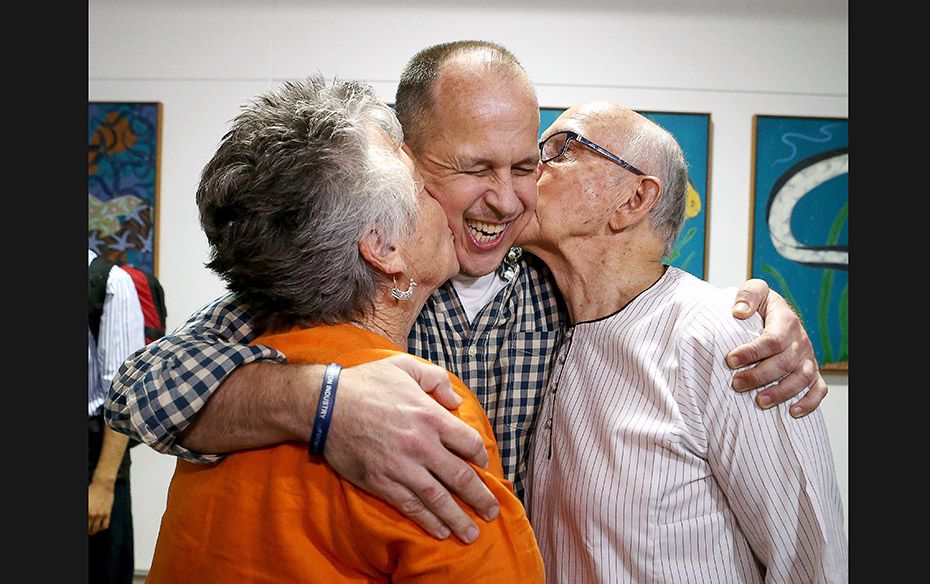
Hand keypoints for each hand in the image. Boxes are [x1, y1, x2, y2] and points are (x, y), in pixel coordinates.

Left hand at [88, 481, 114, 534]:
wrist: (103, 485)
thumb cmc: (92, 491)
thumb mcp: (84, 501)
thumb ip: (85, 510)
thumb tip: (86, 515)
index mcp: (86, 512)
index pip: (85, 525)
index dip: (85, 528)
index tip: (86, 528)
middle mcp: (92, 515)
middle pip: (88, 529)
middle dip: (87, 531)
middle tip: (87, 529)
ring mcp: (100, 515)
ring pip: (96, 529)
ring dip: (93, 531)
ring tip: (92, 530)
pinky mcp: (107, 513)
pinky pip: (105, 525)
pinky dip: (102, 528)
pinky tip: (100, 526)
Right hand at [324, 354, 498, 544]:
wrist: (325, 405)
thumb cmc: (366, 383)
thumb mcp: (405, 367)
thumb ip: (435, 379)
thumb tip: (456, 401)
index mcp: (431, 416)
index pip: (469, 443)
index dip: (481, 456)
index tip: (483, 465)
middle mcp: (421, 445)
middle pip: (461, 477)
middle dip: (480, 497)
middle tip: (492, 512)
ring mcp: (402, 467)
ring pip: (438, 499)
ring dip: (458, 518)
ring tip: (471, 534)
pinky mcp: (382, 482)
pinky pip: (411, 506)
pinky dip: (428, 521)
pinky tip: (440, 530)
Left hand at [726, 279, 827, 417]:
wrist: (776, 313)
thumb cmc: (762, 306)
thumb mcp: (755, 290)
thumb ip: (747, 295)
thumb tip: (739, 312)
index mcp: (786, 321)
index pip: (772, 340)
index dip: (752, 352)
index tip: (730, 360)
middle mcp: (800, 341)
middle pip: (785, 362)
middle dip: (759, 376)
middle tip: (736, 384)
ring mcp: (808, 358)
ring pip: (802, 379)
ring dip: (781, 392)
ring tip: (758, 402)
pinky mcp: (812, 372)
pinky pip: (818, 389)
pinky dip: (809, 403)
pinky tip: (792, 412)